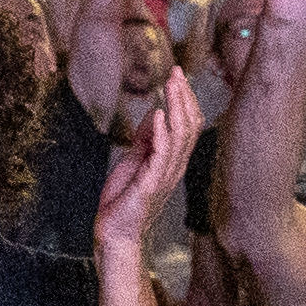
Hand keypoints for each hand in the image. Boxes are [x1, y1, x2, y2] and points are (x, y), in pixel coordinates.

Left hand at [95, 65, 198, 258]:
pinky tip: (159, 113)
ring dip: (176, 107)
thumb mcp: (135, 160)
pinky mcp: (151, 185)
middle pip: (190, 126)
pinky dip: (162, 132)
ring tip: (171, 84)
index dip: (186, 100)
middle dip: (184, 96)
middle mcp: (175, 167)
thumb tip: (155, 112)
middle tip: (177, 72)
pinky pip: (162, 155)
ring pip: (181, 136)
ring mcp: (165, 176)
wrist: (114, 233)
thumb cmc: (124, 200)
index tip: (177, 76)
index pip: (189, 125)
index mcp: (173, 161)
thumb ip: (146, 138)